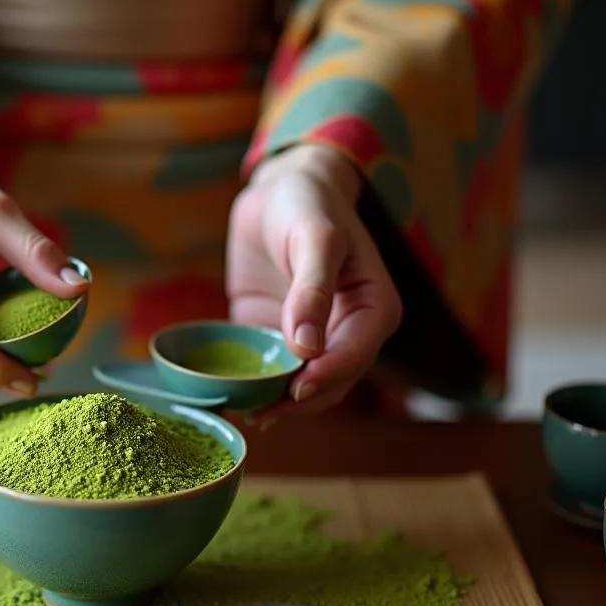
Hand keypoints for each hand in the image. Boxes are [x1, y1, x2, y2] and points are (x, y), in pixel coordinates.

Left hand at [226, 144, 401, 419]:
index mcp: (374, 309)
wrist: (280, 192)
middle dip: (299, 401)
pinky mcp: (279, 338)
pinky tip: (232, 398)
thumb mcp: (315, 237)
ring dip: (277, 404)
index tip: (296, 390)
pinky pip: (269, 371)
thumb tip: (306, 349)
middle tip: (262, 413)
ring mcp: (313, 340)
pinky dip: (254, 387)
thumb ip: (312, 290)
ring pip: (302, 387)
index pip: (356, 355)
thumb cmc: (307, 205)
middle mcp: (348, 333)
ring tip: (246, 413)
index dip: (327, 377)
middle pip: (331, 382)